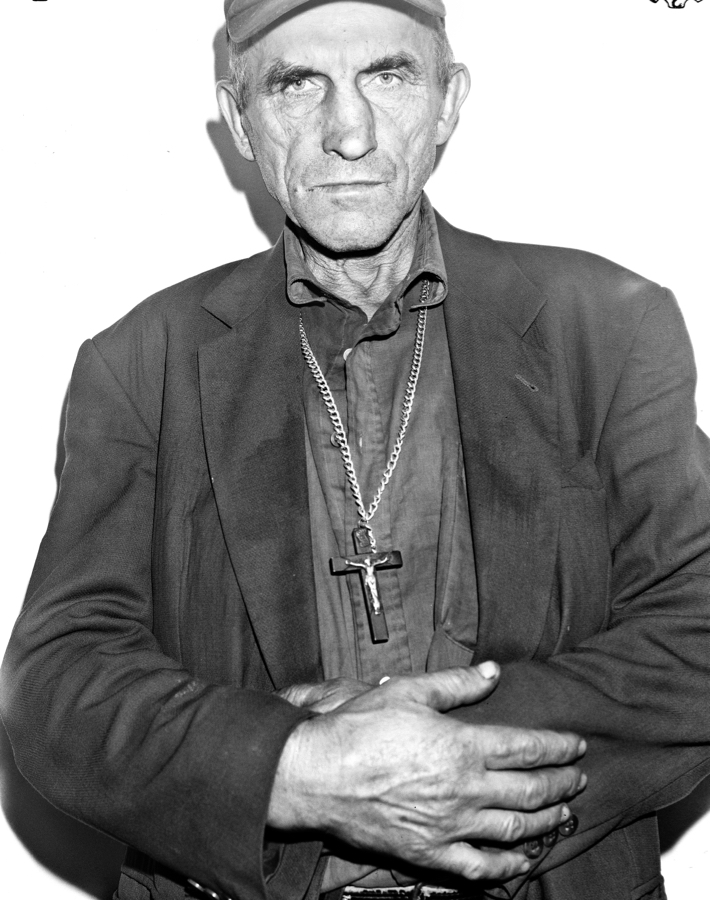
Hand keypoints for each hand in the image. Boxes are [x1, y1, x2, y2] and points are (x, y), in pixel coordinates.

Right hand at [269, 664, 585, 882]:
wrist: (317, 776)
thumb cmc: (359, 729)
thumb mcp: (408, 691)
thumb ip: (456, 684)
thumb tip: (493, 671)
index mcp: (462, 747)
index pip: (527, 749)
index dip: (558, 747)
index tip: (576, 745)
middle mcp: (465, 790)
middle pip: (530, 791)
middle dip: (562, 784)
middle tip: (578, 779)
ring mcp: (450, 826)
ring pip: (514, 829)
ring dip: (546, 821)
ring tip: (564, 814)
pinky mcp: (431, 853)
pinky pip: (481, 867)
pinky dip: (509, 864)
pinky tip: (524, 858)